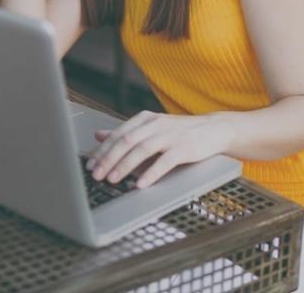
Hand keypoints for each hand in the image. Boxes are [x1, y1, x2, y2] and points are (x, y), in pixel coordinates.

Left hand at [85, 111, 231, 188]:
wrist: (213, 129)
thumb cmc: (179, 132)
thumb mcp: (151, 128)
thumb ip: (126, 133)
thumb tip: (99, 136)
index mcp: (145, 119)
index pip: (118, 134)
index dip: (102, 150)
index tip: (90, 165)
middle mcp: (155, 125)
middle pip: (126, 141)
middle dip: (108, 159)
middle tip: (96, 174)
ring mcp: (170, 135)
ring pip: (142, 150)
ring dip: (124, 166)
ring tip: (112, 179)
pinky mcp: (183, 148)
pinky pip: (164, 162)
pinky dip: (151, 173)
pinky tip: (140, 184)